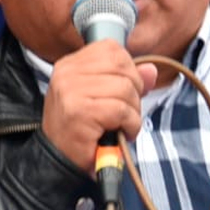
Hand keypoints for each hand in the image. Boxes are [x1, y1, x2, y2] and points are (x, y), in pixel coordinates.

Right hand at [41, 40, 158, 174]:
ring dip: (133, 111)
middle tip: (127, 111)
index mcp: (70, 64)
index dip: (128, 68)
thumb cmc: (80, 130)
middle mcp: (67, 72)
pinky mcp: (80, 110)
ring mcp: (71, 90)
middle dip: (134, 90)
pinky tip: (122, 133)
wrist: (58, 161)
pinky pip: (121, 110)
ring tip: (123, 125)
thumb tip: (151, 70)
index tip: (125, 90)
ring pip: (125, 88)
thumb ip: (126, 80)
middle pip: (121, 65)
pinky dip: (130, 124)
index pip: (110, 48)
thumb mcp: (102, 99)